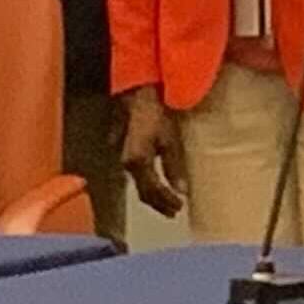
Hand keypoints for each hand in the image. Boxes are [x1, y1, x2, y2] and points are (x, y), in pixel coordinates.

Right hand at [120, 92, 185, 217]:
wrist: (137, 93)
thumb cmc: (155, 113)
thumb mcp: (170, 139)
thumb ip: (174, 166)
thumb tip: (181, 190)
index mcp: (138, 162)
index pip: (152, 191)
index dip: (166, 202)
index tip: (180, 206)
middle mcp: (126, 163)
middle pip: (143, 192)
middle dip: (159, 203)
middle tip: (174, 211)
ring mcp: (122, 157)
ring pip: (138, 183)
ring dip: (153, 194)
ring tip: (167, 200)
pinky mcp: (123, 150)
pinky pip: (136, 173)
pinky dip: (147, 181)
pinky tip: (155, 181)